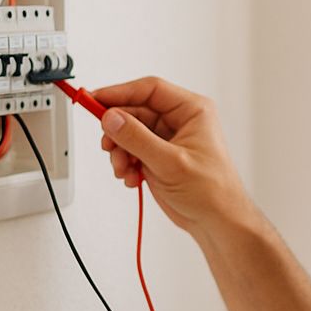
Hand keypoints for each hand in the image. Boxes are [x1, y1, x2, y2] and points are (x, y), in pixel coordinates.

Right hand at [92, 76, 248, 236]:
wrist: (216, 221)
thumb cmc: (212, 191)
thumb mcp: (170, 162)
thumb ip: (137, 138)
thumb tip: (111, 118)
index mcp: (192, 111)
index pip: (149, 90)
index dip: (120, 93)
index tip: (94, 100)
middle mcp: (179, 121)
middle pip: (135, 111)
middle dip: (118, 131)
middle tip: (108, 146)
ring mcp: (167, 139)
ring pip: (129, 133)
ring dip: (120, 151)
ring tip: (124, 169)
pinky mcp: (158, 157)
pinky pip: (131, 150)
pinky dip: (126, 163)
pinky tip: (133, 178)